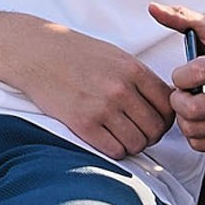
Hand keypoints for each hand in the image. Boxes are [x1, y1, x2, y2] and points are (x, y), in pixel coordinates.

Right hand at [7, 21, 176, 160]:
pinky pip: (115, 151)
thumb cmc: (75, 54)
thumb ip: (140, 78)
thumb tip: (164, 102)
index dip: (166, 118)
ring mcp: (102, 107)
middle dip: (150, 135)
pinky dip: (115, 150)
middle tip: (138, 131)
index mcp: (133, 69)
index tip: (156, 119)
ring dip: (132, 144)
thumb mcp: (116, 56)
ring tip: (120, 135)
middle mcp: (120, 89)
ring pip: (137, 143)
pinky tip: (106, 139)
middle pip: (156, 129)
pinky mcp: (83, 124)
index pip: (167, 105)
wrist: (36, 54)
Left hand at [148, 1, 204, 153]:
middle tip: (181, 93)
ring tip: (190, 105)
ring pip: (193, 130)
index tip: (183, 74)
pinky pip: (202, 144)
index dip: (178, 76)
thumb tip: (153, 8)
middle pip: (190, 109)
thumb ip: (182, 18)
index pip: (192, 76)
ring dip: (183, 119)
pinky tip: (200, 119)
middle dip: (177, 101)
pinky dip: (194, 134)